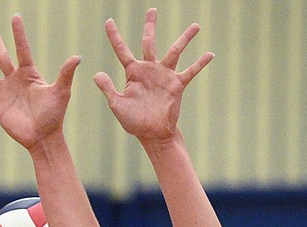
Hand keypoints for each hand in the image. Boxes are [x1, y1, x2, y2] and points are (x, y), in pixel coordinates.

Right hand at [0, 14, 79, 150]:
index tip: (15, 17)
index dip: (18, 34)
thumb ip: (65, 75)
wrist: (43, 137)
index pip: (22, 50)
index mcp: (28, 74)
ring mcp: (5, 94)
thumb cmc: (54, 115)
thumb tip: (76, 57)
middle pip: (2, 58)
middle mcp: (15, 81)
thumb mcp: (61, 93)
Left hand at [93, 8, 213, 146]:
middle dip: (150, 26)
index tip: (109, 21)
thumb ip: (108, 88)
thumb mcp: (117, 104)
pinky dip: (200, 63)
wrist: (152, 133)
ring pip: (175, 51)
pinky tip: (210, 54)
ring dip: (185, 38)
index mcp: (133, 73)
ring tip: (196, 25)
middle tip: (152, 10)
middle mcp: (149, 69)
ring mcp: (164, 75)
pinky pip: (191, 71)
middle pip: (150, 42)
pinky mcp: (177, 84)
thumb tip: (96, 73)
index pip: (122, 50)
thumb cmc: (134, 121)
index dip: (114, 36)